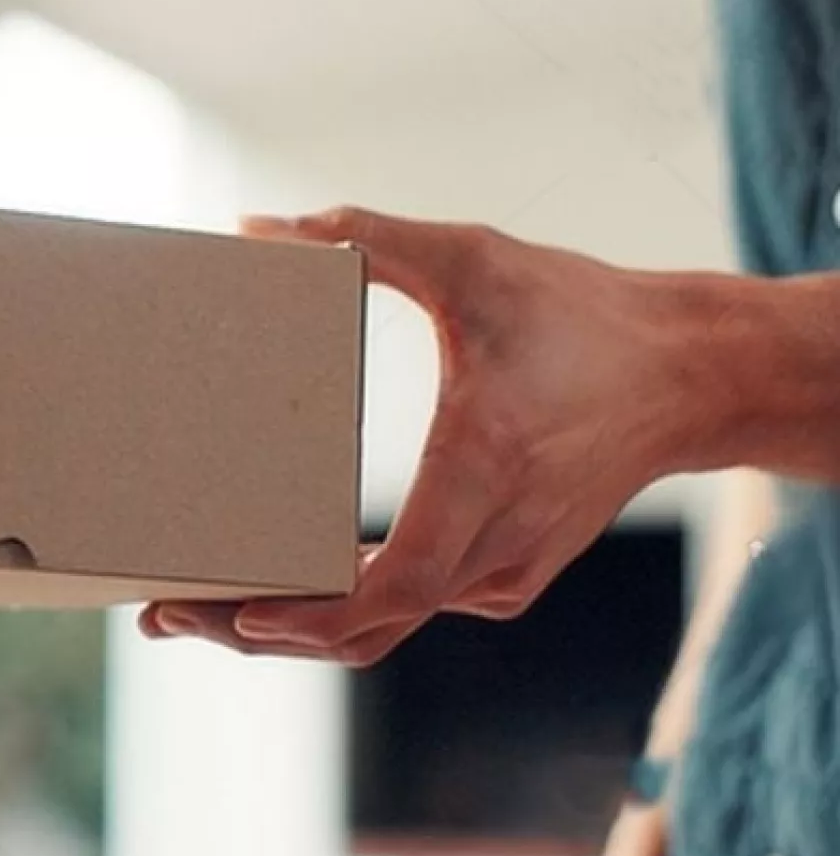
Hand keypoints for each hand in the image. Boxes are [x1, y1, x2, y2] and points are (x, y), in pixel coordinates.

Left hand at [143, 208, 704, 664]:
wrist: (695, 371)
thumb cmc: (583, 314)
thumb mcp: (472, 258)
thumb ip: (366, 238)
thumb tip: (260, 225)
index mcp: (484, 471)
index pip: (395, 585)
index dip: (313, 614)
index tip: (241, 615)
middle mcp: (496, 543)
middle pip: (365, 627)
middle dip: (256, 629)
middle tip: (161, 616)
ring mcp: (505, 573)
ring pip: (384, 630)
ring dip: (290, 628)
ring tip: (193, 613)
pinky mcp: (504, 577)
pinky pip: (410, 610)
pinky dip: (339, 612)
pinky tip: (272, 593)